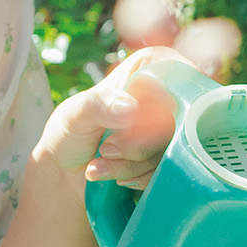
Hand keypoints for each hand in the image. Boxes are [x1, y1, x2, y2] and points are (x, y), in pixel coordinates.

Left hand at [33, 48, 178, 210]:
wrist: (66, 174)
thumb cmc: (68, 134)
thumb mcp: (75, 114)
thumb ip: (99, 105)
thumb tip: (132, 109)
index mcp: (147, 67)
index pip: (176, 78)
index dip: (158, 107)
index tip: (128, 126)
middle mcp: (166, 94)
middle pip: (180, 119)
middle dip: (139, 145)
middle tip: (105, 149)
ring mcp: (172, 128)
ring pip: (175, 149)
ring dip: (134, 164)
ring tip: (101, 161)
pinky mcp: (172, 156)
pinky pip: (173, 170)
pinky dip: (141, 178)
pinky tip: (118, 177)